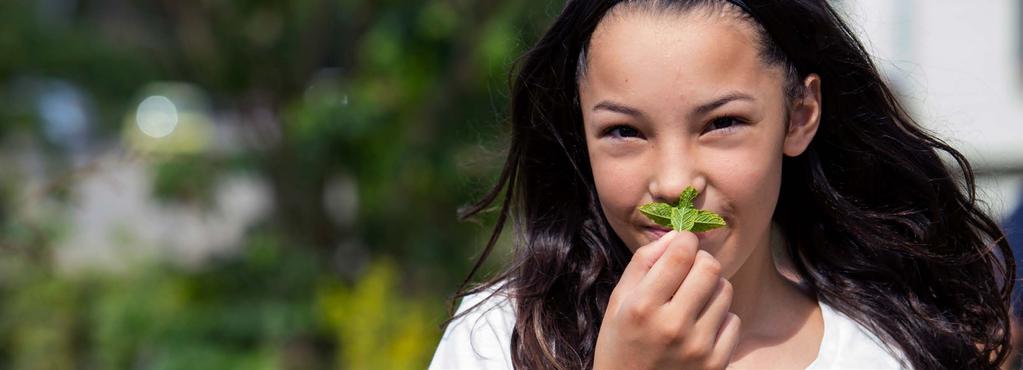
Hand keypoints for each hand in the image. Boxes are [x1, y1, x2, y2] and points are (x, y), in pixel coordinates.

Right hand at [593, 230, 739, 369]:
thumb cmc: (621, 343)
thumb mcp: (618, 301)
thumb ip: (643, 263)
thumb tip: (677, 234)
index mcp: (643, 307)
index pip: (681, 253)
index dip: (685, 241)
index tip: (681, 245)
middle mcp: (672, 325)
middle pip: (710, 267)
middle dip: (701, 261)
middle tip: (689, 270)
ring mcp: (698, 347)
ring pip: (725, 290)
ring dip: (711, 289)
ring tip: (692, 302)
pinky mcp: (716, 363)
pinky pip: (733, 320)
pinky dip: (719, 318)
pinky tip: (699, 327)